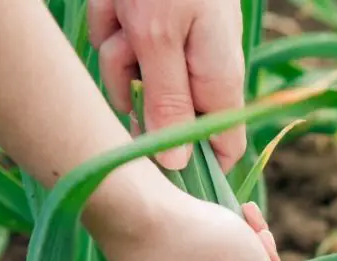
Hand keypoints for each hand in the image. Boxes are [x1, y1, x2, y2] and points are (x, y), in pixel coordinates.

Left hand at [89, 0, 246, 171]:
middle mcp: (202, 72)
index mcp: (219, 81)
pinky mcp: (154, 29)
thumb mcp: (158, 37)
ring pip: (133, 80)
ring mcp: (179, 52)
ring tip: (124, 12)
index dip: (196, 167)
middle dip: (134, 93)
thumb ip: (167, 101)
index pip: (225, 148)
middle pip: (164, 117)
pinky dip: (111, 23)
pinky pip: (121, 47)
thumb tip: (178, 164)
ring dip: (116, 51)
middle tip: (129, 53)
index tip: (155, 168)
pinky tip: (118, 2)